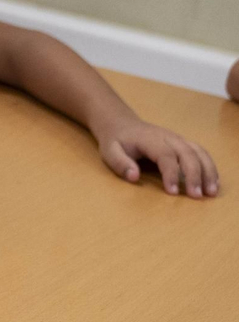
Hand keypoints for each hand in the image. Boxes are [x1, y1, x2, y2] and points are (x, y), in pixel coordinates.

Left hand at [95, 117, 219, 196]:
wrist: (122, 124)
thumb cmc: (116, 141)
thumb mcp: (110, 152)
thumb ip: (120, 164)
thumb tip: (134, 176)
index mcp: (150, 139)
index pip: (165, 156)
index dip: (171, 174)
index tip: (173, 192)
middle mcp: (169, 138)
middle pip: (187, 154)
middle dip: (194, 175)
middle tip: (197, 196)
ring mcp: (178, 139)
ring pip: (199, 153)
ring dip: (208, 171)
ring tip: (211, 192)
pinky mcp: (184, 144)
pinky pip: (201, 153)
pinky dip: (210, 167)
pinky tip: (212, 182)